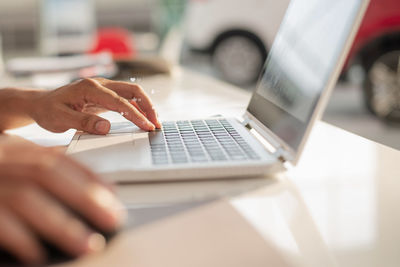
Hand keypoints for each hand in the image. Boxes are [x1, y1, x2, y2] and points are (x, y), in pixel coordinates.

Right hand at [0, 136, 124, 263]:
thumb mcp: (10, 161)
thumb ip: (40, 166)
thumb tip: (87, 183)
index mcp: (13, 150)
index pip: (59, 159)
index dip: (90, 177)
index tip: (114, 195)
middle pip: (49, 175)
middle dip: (86, 198)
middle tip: (114, 220)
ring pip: (27, 199)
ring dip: (61, 224)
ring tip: (88, 244)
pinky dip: (19, 239)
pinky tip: (38, 255)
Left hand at [30, 77, 160, 133]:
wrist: (40, 104)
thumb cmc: (48, 111)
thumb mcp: (60, 119)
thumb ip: (83, 122)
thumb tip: (106, 127)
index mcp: (89, 88)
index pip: (119, 101)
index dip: (136, 115)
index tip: (147, 127)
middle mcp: (99, 84)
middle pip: (132, 91)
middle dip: (148, 107)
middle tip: (156, 124)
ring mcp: (103, 88)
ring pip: (132, 93)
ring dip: (145, 106)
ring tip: (154, 122)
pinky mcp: (105, 95)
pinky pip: (126, 99)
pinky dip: (137, 108)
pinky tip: (143, 118)